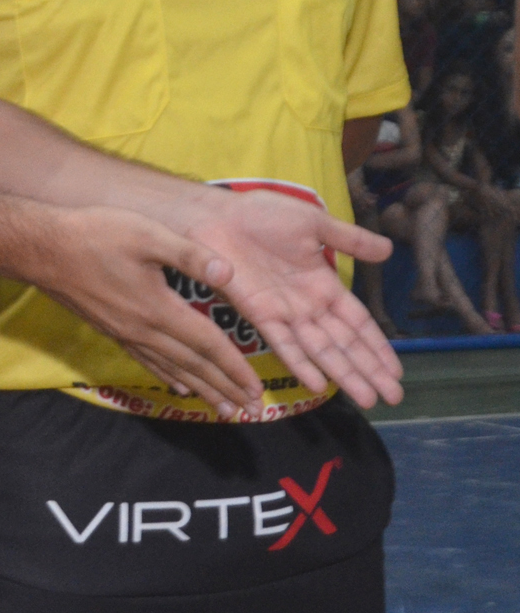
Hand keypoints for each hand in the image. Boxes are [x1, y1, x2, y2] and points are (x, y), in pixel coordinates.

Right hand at [22, 205, 264, 417]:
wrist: (39, 248)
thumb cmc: (93, 235)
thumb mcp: (145, 234)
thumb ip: (189, 254)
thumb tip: (230, 274)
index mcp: (158, 309)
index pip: (206, 345)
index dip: (234, 368)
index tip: (257, 390)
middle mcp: (143, 329)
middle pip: (193, 365)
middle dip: (224, 388)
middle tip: (250, 410)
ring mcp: (124, 332)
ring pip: (171, 369)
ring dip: (200, 389)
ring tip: (223, 408)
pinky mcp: (110, 328)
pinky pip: (146, 361)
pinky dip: (167, 377)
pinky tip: (177, 385)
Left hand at [170, 188, 404, 409]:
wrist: (217, 213)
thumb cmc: (261, 214)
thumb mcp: (314, 223)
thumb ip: (350, 239)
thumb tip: (389, 249)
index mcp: (322, 284)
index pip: (357, 322)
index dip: (376, 345)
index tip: (396, 371)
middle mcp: (306, 305)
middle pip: (344, 343)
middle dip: (369, 369)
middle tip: (394, 397)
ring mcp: (283, 312)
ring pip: (320, 349)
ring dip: (344, 374)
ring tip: (368, 399)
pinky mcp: (258, 312)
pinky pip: (283, 342)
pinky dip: (299, 363)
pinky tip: (317, 384)